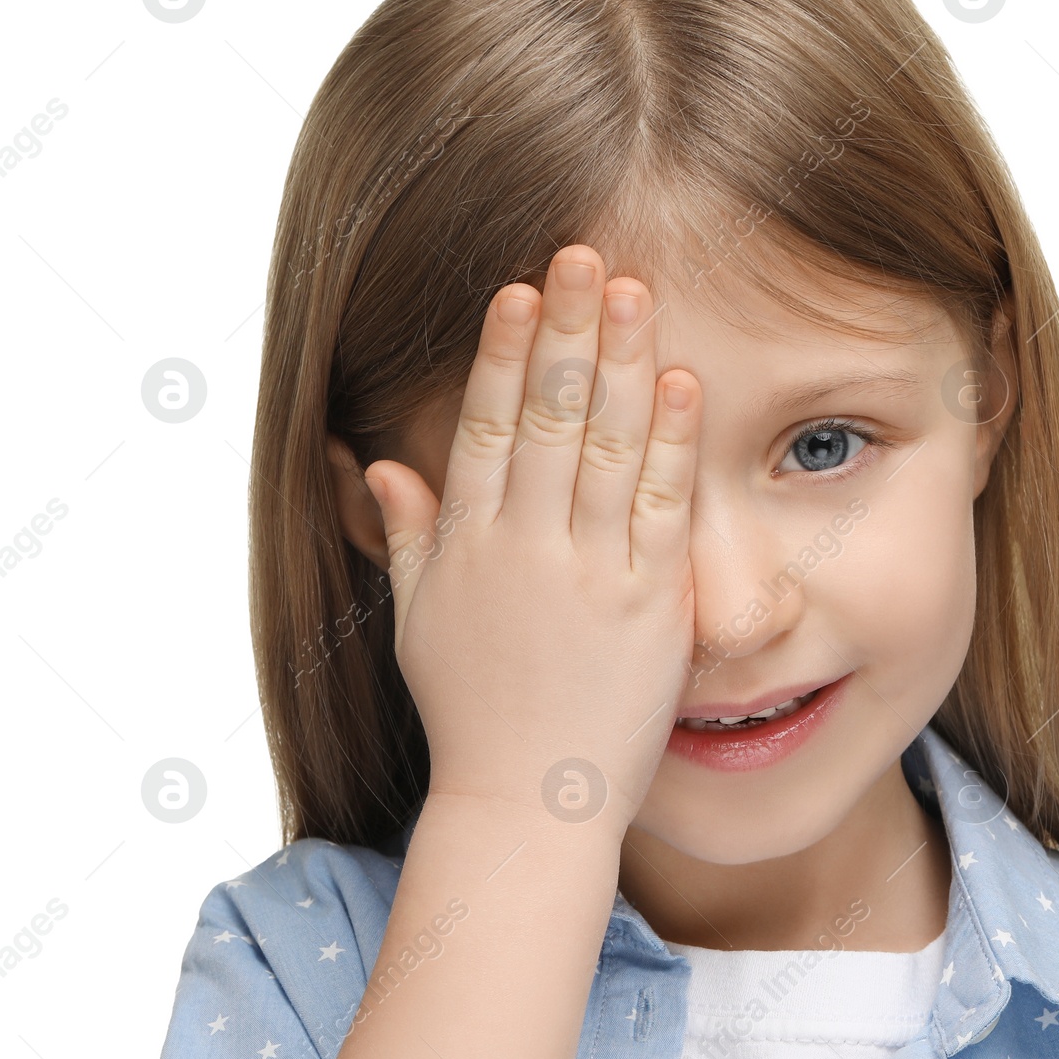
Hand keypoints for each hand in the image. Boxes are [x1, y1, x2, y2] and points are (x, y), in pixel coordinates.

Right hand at [363, 245, 698, 824]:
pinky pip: (664, 510)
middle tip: (583, 254)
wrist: (528, 803)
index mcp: (468, 548)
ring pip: (607, 448)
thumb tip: (376, 465)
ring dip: (622, 362)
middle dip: (567, 330)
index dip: (505, 355)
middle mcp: (527, 549)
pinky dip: (672, 445)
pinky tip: (681, 383)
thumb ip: (406, 538)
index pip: (488, 429)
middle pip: (550, 419)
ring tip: (634, 290)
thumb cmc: (472, 714)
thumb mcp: (417, 624)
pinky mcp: (651, 607)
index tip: (520, 289)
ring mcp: (592, 575)